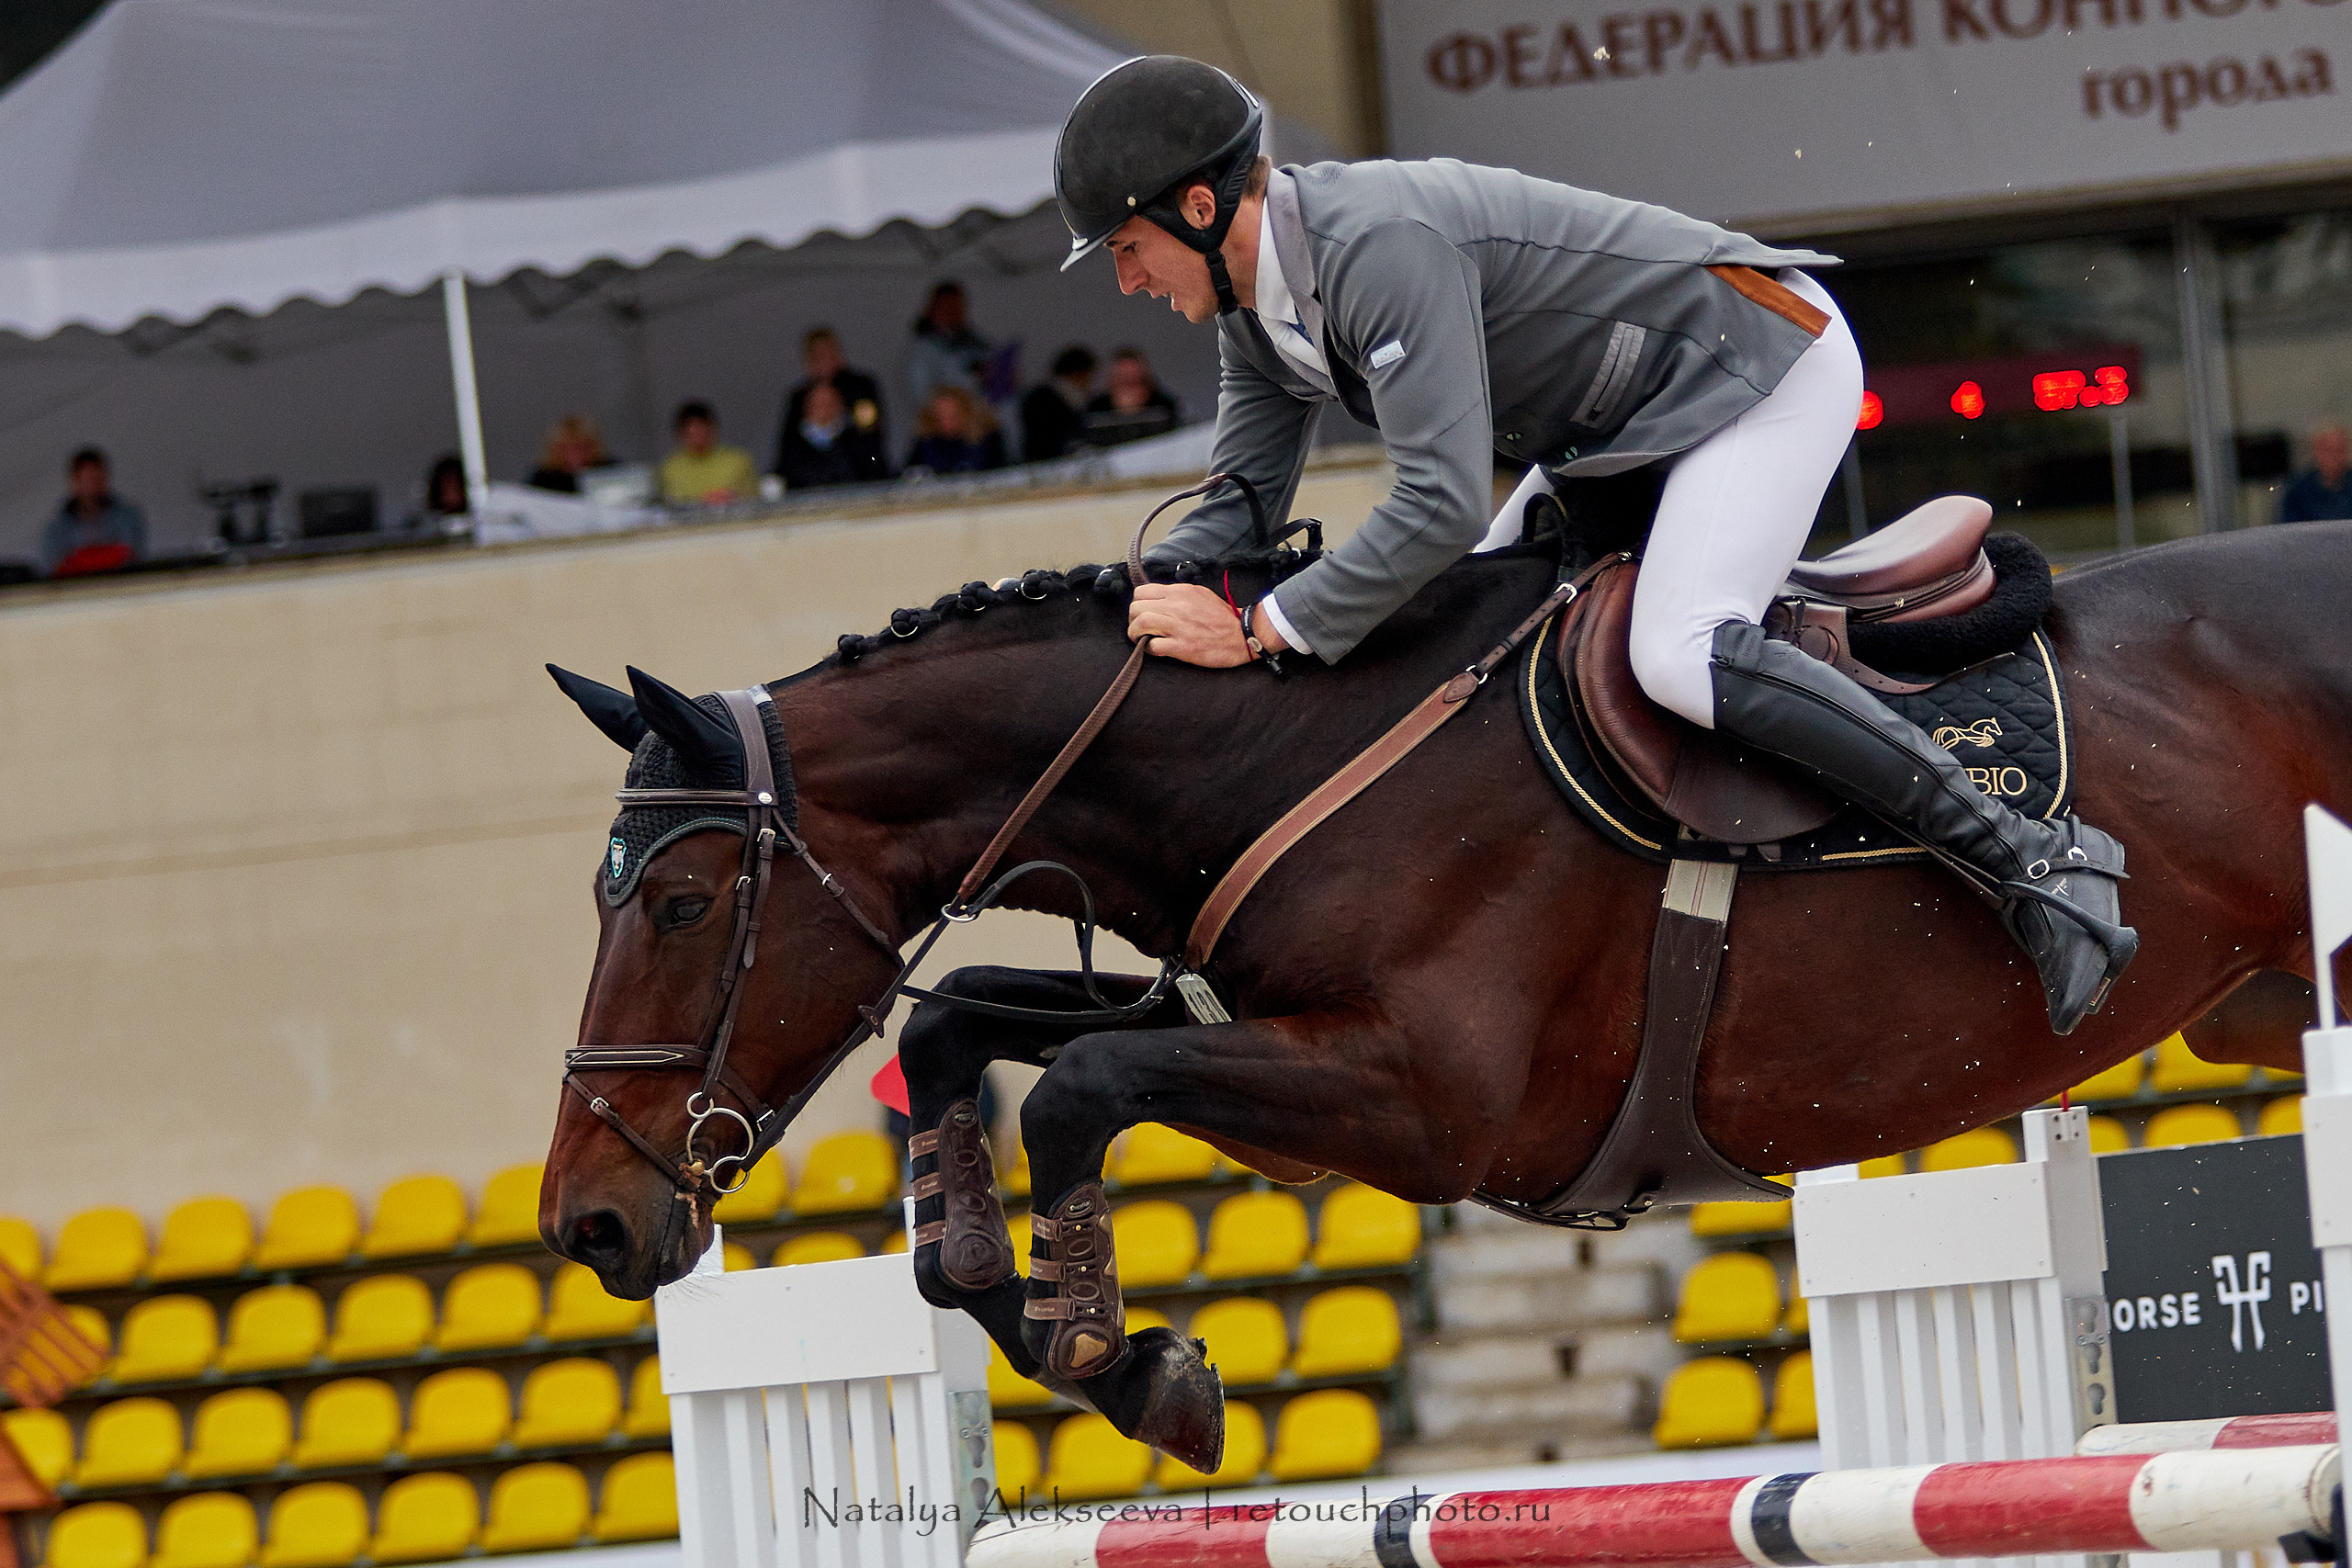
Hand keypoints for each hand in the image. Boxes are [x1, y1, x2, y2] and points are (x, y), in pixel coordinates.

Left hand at [1127, 582, 1287, 666]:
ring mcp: (1178, 627)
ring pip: (1140, 624)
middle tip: (1140, 628)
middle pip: (1136, 608)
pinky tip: (1155, 649)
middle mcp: (1176, 606)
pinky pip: (1153, 646)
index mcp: (1180, 592)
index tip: (1142, 612)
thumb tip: (1159, 598)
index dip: (1138, 603)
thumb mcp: (1200, 594)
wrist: (1242, 635)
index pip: (1142, 591)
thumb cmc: (1223, 617)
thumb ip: (1178, 594)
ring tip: (1141, 639)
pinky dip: (1149, 649)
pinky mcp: (1182, 647)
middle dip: (1133, 619)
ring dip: (1135, 634)